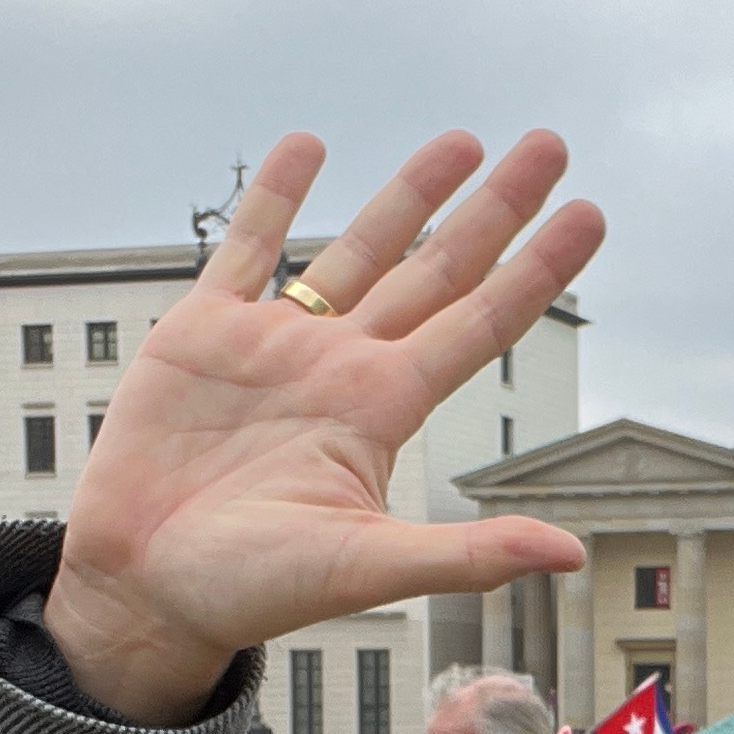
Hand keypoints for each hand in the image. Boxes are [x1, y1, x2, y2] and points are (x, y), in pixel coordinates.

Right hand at [40, 132, 596, 723]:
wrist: (143, 591)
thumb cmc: (251, 593)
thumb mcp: (366, 568)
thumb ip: (466, 556)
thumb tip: (569, 554)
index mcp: (382, 410)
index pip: (480, 322)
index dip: (536, 270)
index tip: (590, 214)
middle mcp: (340, 367)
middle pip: (437, 269)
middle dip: (494, 209)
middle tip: (550, 146)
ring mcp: (274, 344)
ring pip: (357, 249)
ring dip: (409, 194)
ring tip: (464, 141)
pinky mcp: (201, 333)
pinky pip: (246, 247)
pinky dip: (273, 195)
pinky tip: (308, 145)